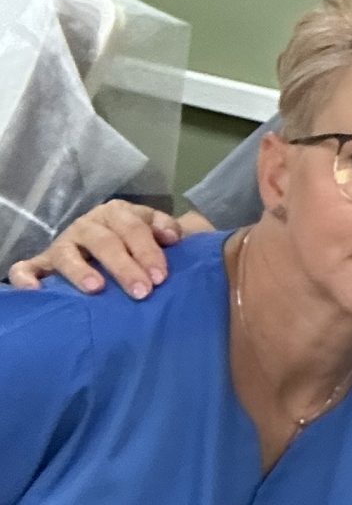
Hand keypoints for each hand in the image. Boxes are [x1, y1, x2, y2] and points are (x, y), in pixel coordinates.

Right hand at [4, 201, 191, 297]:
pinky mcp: (42, 261)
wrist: (108, 244)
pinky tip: (36, 290)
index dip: (149, 251)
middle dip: (125, 267)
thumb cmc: (138, 242)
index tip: (161, 277)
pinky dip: (26, 277)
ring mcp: (63, 243)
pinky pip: (27, 267)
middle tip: (142, 291)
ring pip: (68, 254)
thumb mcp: (155, 229)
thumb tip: (173, 237)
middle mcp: (88, 224)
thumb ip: (167, 228)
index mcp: (118, 213)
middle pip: (105, 242)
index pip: (135, 228)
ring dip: (81, 271)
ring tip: (96, 289)